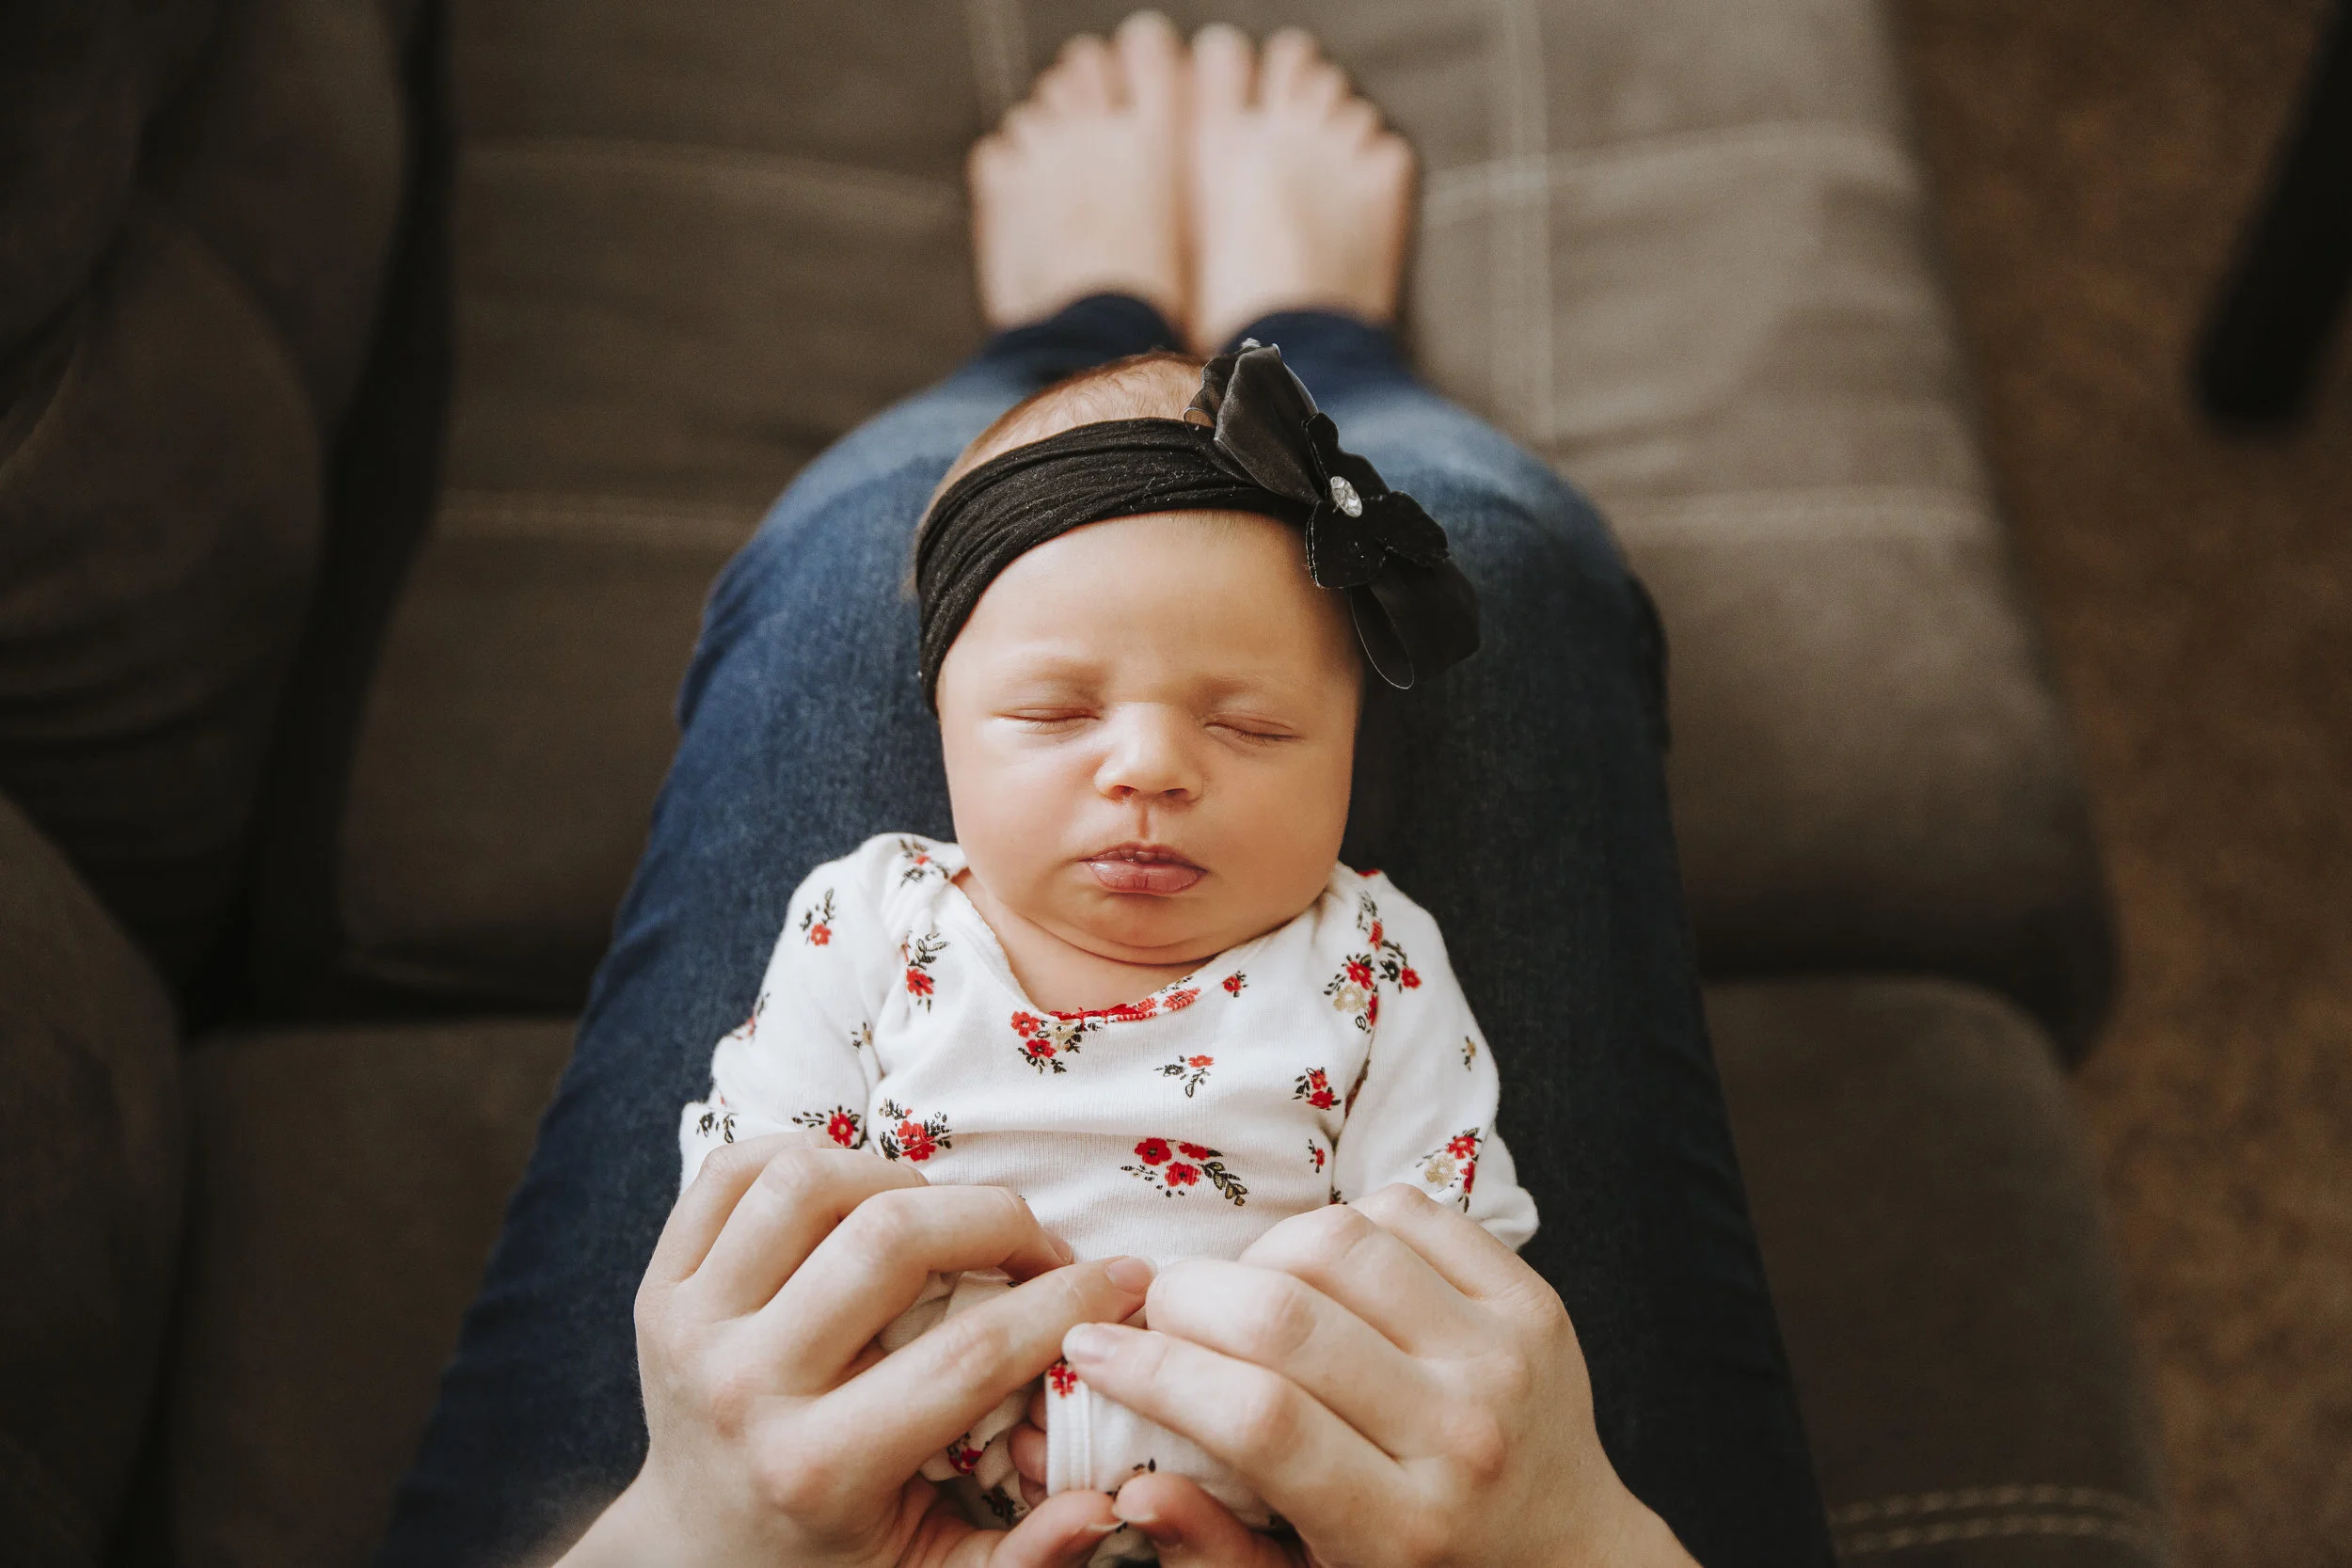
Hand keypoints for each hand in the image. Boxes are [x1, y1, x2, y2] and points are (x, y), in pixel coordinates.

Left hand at [559, 1133, 1153, 1567]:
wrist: (692, 1552)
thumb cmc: (834, 1555)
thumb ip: (1024, 1556)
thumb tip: (1106, 1503)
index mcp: (818, 1470)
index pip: (969, 1356)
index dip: (1066, 1303)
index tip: (1122, 1280)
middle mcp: (744, 1389)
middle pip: (889, 1239)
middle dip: (997, 1219)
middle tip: (1037, 1245)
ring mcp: (689, 1326)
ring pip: (809, 1180)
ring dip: (899, 1176)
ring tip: (941, 1216)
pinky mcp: (657, 1283)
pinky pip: (733, 1170)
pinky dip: (807, 1153)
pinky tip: (859, 1190)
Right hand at [1045, 1185, 1695, 1567]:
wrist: (1571, 1556)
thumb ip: (1219, 1550)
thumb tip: (1132, 1492)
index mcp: (1402, 1529)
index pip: (1259, 1419)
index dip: (1157, 1370)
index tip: (1092, 1349)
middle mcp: (1462, 1433)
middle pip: (1288, 1320)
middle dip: (1188, 1299)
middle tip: (1156, 1312)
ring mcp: (1505, 1356)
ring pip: (1342, 1243)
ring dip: (1261, 1254)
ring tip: (1241, 1294)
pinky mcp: (1532, 1299)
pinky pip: (1410, 1212)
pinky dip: (1343, 1223)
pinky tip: (1321, 1273)